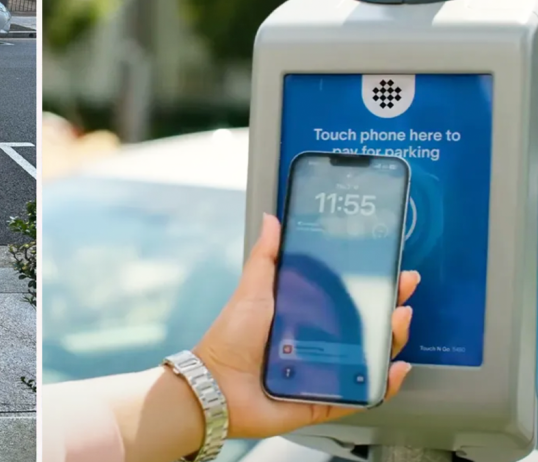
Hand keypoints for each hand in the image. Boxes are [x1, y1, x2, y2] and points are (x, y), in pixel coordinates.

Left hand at [193, 213, 417, 438]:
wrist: (217, 385)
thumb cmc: (231, 338)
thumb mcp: (251, 291)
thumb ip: (266, 257)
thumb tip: (272, 219)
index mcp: (305, 316)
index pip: (348, 298)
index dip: (372, 285)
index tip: (391, 268)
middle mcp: (320, 344)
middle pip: (367, 326)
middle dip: (390, 307)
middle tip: (403, 289)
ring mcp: (326, 373)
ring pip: (370, 358)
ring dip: (391, 339)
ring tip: (399, 319)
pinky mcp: (327, 401)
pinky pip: (362, 396)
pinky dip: (384, 386)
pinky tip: (396, 368)